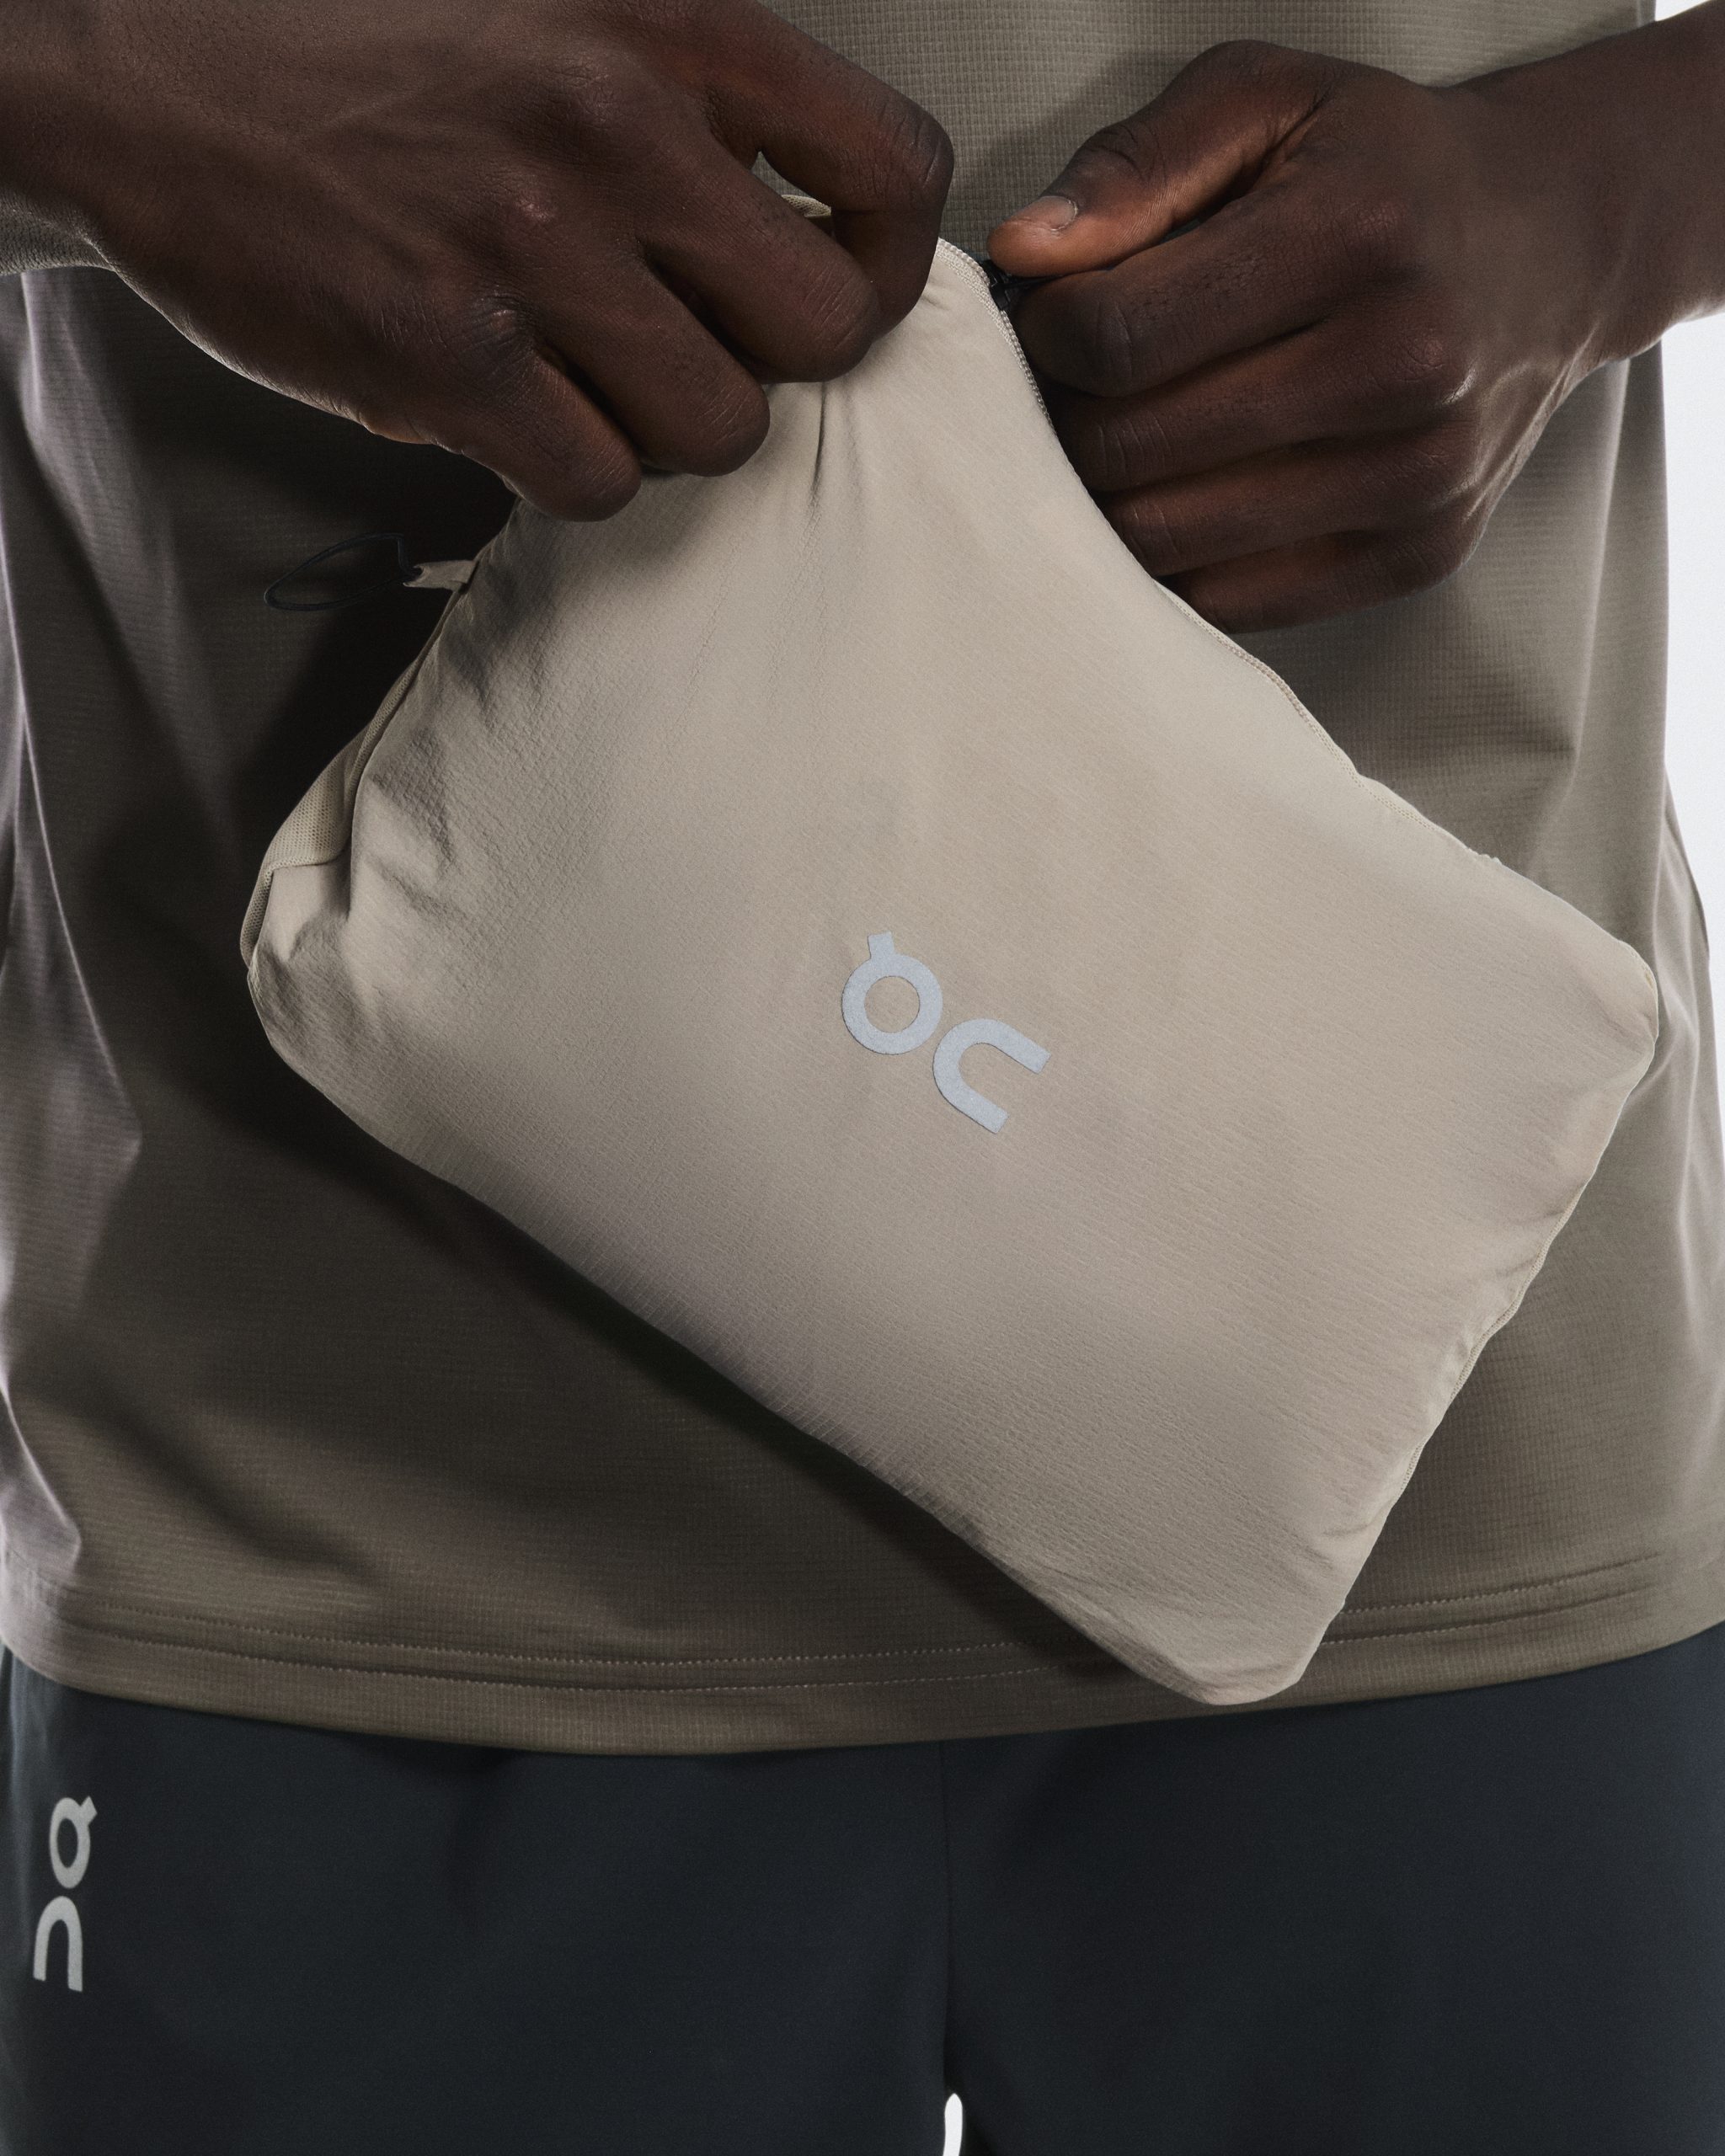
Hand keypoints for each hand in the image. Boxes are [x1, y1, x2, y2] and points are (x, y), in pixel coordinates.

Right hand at [5, 0, 950, 516]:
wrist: (143, 77)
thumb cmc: (357, 48)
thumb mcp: (554, 7)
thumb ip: (694, 96)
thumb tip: (812, 216)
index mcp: (668, 22)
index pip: (892, 169)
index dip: (886, 260)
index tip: (834, 280)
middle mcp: (617, 126)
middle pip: (823, 332)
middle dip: (768, 361)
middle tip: (692, 342)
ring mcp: (533, 248)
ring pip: (717, 429)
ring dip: (662, 424)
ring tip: (585, 371)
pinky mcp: (451, 358)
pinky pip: (599, 480)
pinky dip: (570, 468)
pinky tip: (515, 404)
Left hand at [987, 34, 1708, 629]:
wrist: (1554, 243)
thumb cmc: (1382, 166)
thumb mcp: (1264, 100)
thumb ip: (1133, 165)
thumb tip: (1022, 254)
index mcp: (1355, 235)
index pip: (1117, 337)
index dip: (1047, 334)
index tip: (1055, 313)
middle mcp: (1402, 365)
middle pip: (1130, 450)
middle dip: (1064, 418)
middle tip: (1073, 383)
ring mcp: (1417, 478)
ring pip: (1166, 540)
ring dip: (1104, 498)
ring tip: (1119, 432)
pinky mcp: (1416, 555)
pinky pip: (1226, 600)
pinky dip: (1172, 556)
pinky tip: (1179, 490)